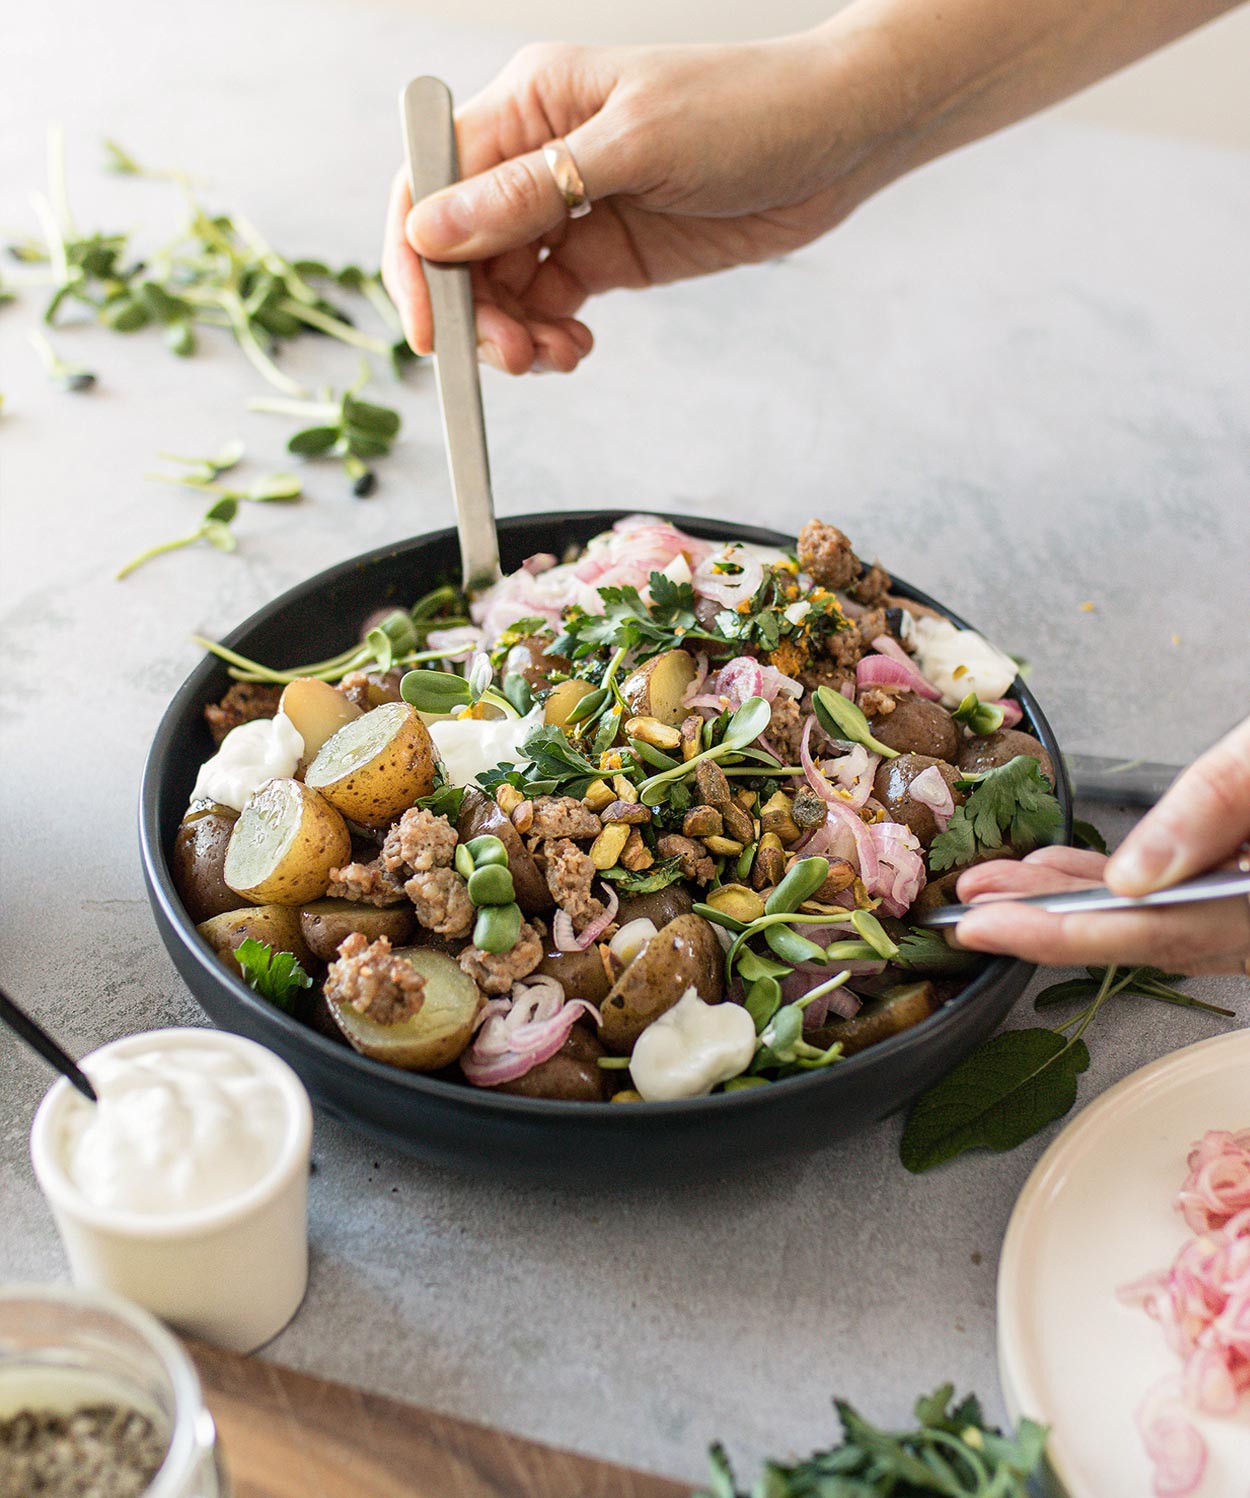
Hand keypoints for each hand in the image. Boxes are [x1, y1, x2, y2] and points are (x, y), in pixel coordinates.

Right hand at [381, 35, 874, 373]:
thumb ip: (530, 195)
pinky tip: (575, 347)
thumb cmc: (748, 111)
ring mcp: (571, 208)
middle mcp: (538, 155)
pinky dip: (551, 335)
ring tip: (553, 357)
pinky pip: (549, 303)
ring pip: (504, 286)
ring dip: (514, 333)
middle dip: (474, 311)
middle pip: (461, 248)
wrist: (838, 139)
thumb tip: (432, 232)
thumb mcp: (635, 148)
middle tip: (512, 359)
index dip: (417, 259)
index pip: (432, 181)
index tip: (430, 329)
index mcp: (530, 104)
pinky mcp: (607, 252)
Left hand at [952, 717, 1249, 974]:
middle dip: (1040, 921)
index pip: (1147, 932)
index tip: (983, 927)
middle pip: (1132, 933)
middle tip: (963, 910)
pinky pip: (1160, 895)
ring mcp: (1236, 905)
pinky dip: (1103, 883)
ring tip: (989, 885)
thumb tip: (1131, 878)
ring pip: (1140, 916)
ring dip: (1062, 901)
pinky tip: (1051, 869)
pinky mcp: (1229, 883)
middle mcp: (1248, 918)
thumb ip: (1213, 811)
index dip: (1057, 934)